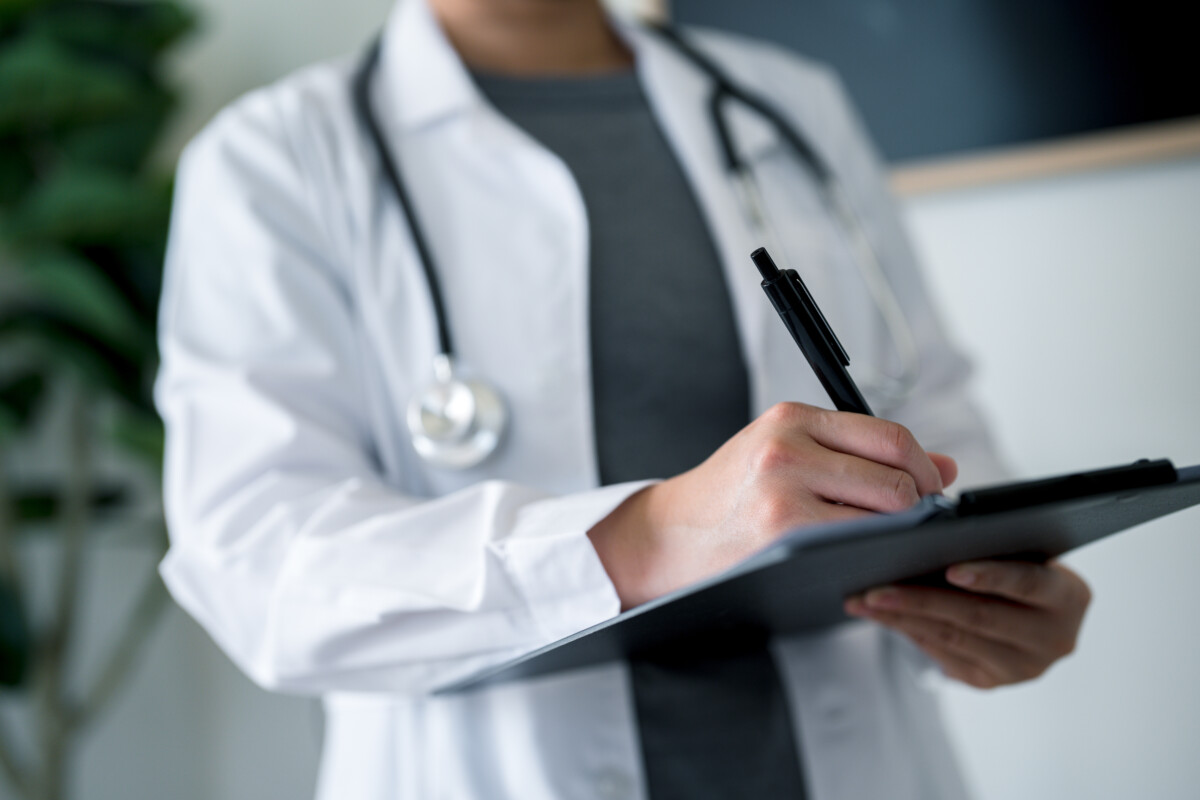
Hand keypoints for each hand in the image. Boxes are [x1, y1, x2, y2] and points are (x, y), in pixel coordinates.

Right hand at [588, 402, 956, 608]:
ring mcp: (783, 490)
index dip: (922, 467)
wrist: (667, 535)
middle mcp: (787, 445)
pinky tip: (866, 559)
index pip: (888, 435)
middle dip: (920, 505)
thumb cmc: (731, 497)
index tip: (928, 493)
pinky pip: (858, 541)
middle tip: (917, 525)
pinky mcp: (782, 531)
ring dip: (902, 531)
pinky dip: (876, 552)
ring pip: (886, 509)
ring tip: (891, 541)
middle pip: (896, 474)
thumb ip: (860, 454)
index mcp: (791, 417)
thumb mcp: (788, 455)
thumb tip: (946, 467)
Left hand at [844, 560, 1091, 688]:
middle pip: (978, 617)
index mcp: (1069, 597)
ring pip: (954, 638)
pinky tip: (878, 615)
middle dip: (921, 600)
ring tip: (863, 599)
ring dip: (901, 618)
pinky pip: (942, 654)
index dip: (991, 576)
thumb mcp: (1019, 548)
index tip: (951, 569)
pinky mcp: (991, 681)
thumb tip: (926, 529)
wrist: (1031, 610)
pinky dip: (906, 631)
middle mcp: (1054, 639)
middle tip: (875, 587)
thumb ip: (992, 541)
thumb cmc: (1017, 561)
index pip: (1029, 583)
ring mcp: (1023, 667)